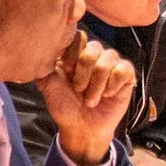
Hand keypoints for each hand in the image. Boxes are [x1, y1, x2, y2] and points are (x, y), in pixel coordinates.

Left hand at [38, 32, 136, 165]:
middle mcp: (95, 54)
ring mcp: (112, 63)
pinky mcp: (126, 75)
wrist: (82, 129)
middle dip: (83, 73)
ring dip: (97, 85)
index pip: (78, 37)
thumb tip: (39, 48)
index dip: (72, 54)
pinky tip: (107, 95)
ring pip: (108, 60)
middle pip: (93, 48)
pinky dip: (113, 85)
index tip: (66, 72)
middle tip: (78, 89)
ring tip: (91, 99)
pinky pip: (123, 70)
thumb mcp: (48, 84)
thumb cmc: (65, 106)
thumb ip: (44, 64)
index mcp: (76, 53)